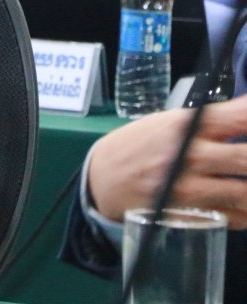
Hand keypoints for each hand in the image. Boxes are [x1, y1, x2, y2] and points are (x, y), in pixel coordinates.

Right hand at [88, 96, 246, 226]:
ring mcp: (187, 186)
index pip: (239, 116)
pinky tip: (245, 205)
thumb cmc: (139, 146)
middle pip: (246, 157)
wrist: (101, 179)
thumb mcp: (169, 123)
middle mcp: (188, 154)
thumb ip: (213, 121)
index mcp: (186, 125)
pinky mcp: (186, 212)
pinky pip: (233, 217)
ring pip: (245, 192)